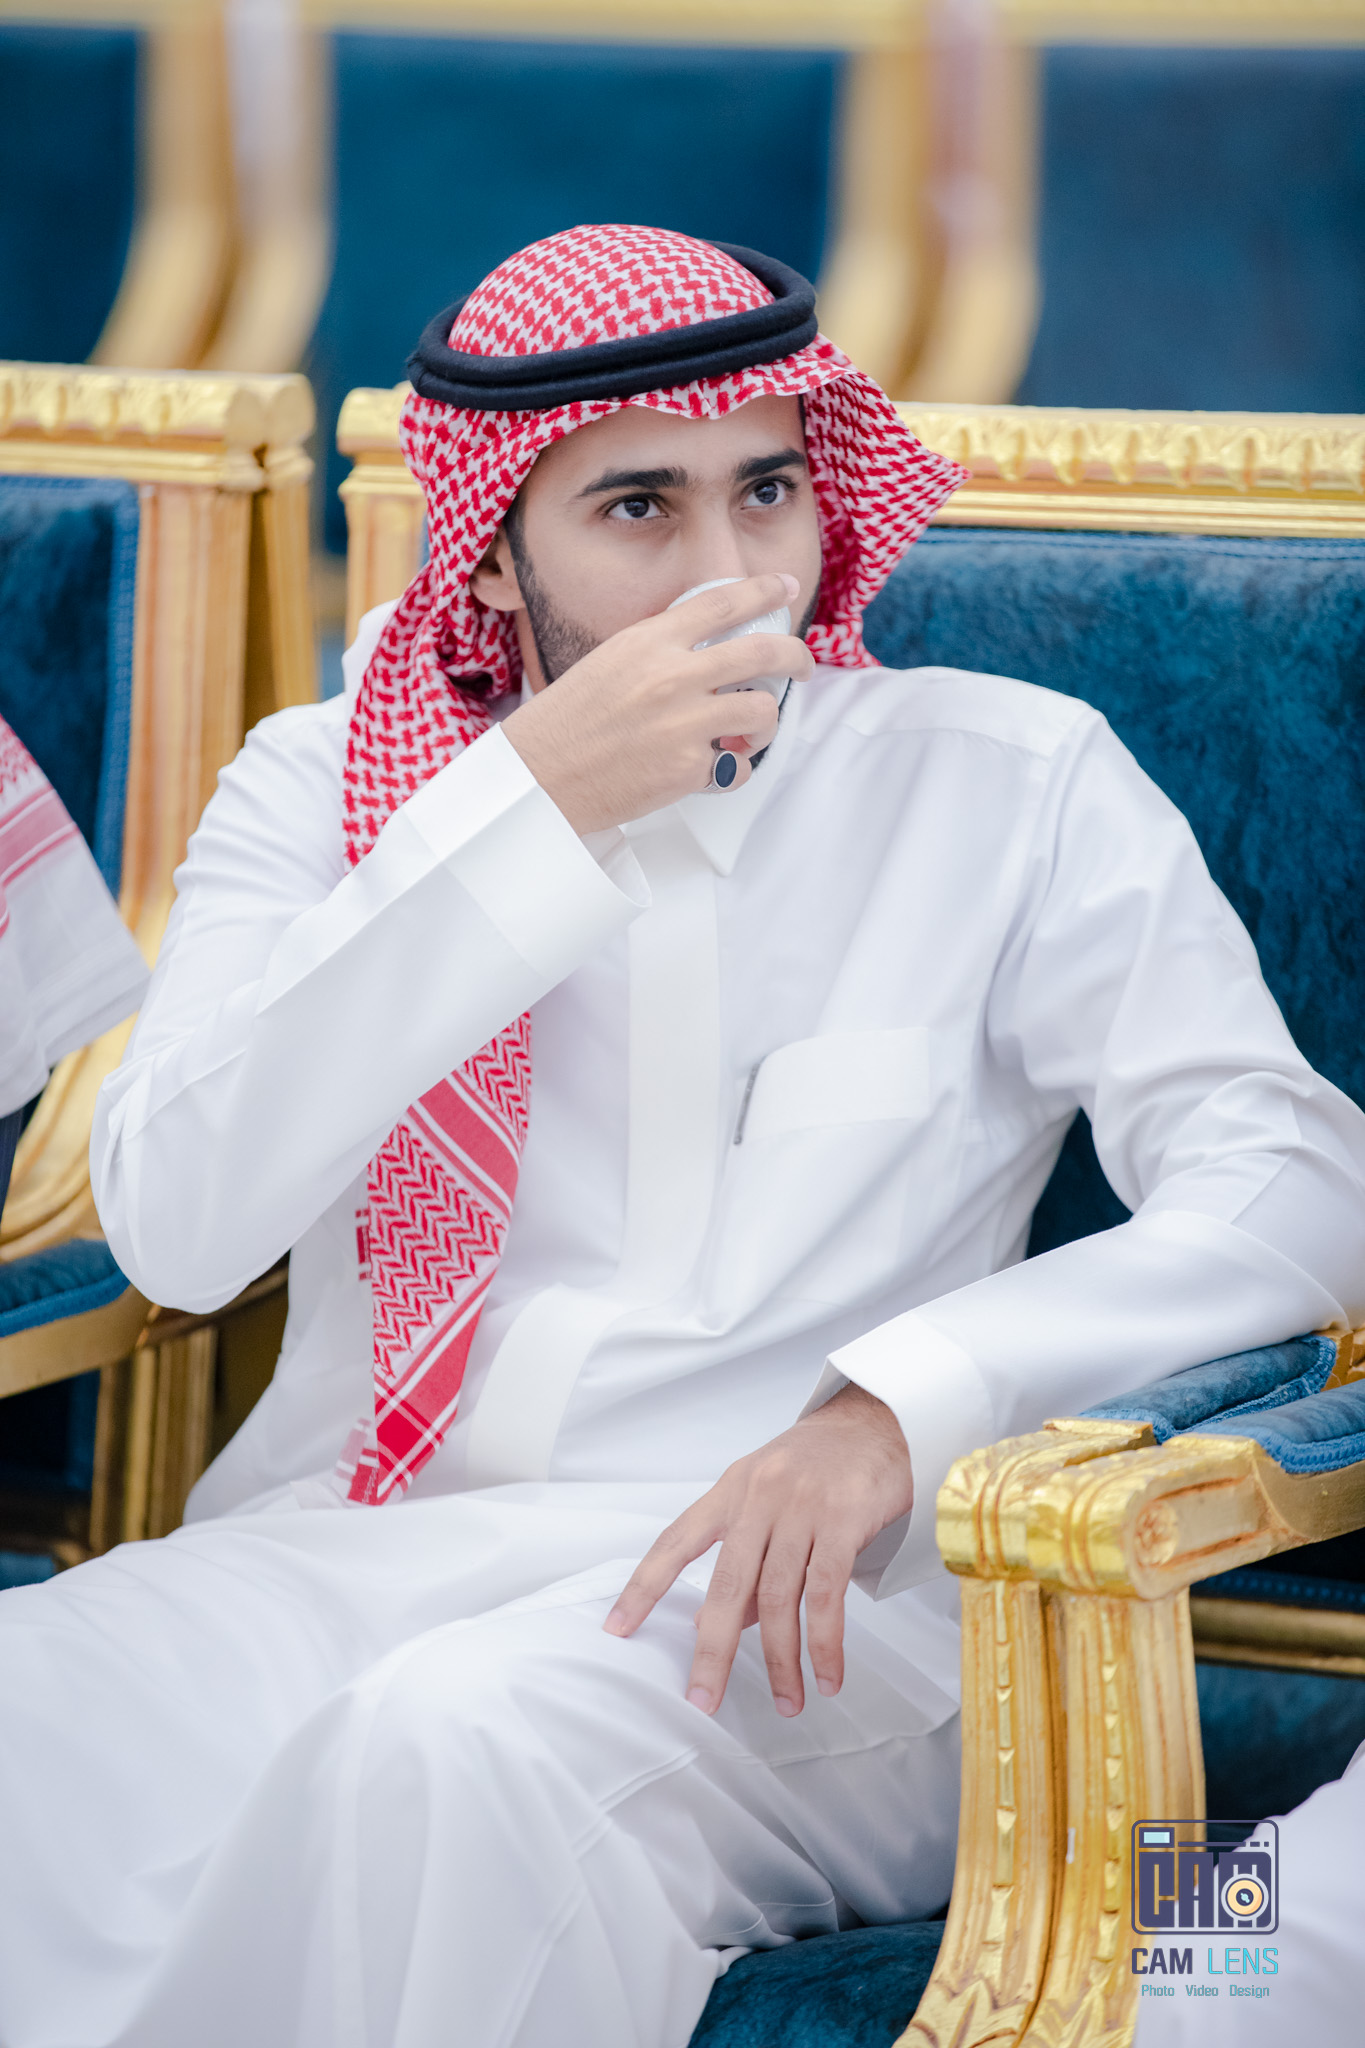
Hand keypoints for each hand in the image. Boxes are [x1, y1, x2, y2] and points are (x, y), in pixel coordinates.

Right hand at [501, 573, 811, 833]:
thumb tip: (709, 647)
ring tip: (754, 731)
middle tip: (803, 666)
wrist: (540, 777)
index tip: (784, 586)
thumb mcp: (610, 661)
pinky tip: (715, 769)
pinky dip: (733, 769)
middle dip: (797, 657)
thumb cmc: (568, 722)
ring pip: (763, 711)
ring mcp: (684, 725)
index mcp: (650, 642)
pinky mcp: (689, 769)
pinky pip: (737, 766)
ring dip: (768, 722)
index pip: (722, 603)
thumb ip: (660, 650)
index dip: (763, 590)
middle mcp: (673, 677)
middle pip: (763, 652)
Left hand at [604, 1383, 912, 1716]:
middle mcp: (758, 1497)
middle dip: (712, 1650)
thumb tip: (723, 1623)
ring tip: (788, 1702)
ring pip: (779, 1597)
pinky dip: (825, 1643)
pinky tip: (827, 1674)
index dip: (643, 1587)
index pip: (675, 1542)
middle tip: (703, 1698)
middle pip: (726, 1584)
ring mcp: (801, 1507)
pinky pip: (828, 1593)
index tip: (618, 1628)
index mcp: (730, 1491)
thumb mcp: (768, 1499)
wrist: (877, 1421)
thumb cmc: (818, 1463)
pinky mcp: (843, 1519)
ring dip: (782, 1660)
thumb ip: (746, 1558)